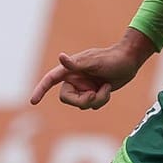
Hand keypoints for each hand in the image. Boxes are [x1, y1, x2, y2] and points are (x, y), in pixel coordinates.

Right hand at [30, 31, 154, 109]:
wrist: (129, 61)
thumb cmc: (112, 59)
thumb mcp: (95, 62)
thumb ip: (76, 64)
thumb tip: (61, 57)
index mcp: (70, 69)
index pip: (50, 80)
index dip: (40, 90)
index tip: (33, 101)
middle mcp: (75, 79)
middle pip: (67, 99)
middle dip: (82, 101)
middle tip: (94, 94)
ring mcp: (84, 87)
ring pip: (82, 105)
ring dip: (96, 100)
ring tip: (106, 87)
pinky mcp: (94, 93)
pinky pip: (92, 105)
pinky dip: (102, 100)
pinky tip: (108, 89)